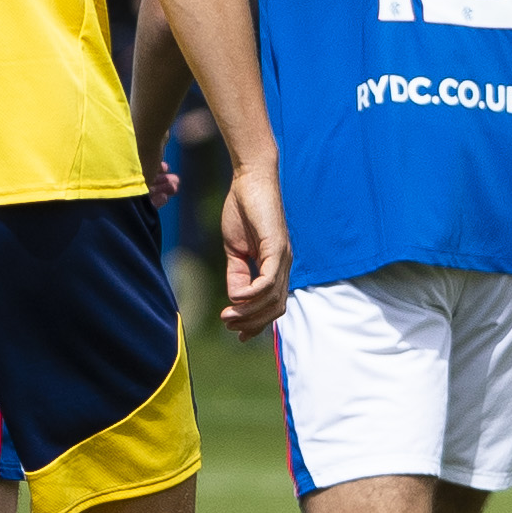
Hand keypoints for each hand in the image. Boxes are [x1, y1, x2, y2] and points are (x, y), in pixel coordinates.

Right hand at [215, 161, 290, 337]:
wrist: (250, 180)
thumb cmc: (242, 209)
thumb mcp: (235, 248)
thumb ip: (237, 272)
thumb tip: (235, 297)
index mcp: (275, 267)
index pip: (272, 304)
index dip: (256, 322)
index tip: (236, 333)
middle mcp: (284, 266)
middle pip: (275, 307)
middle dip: (252, 322)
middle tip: (228, 325)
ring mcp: (283, 257)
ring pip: (272, 297)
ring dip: (249, 311)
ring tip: (226, 315)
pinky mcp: (277, 247)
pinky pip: (269, 279)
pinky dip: (253, 293)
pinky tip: (237, 298)